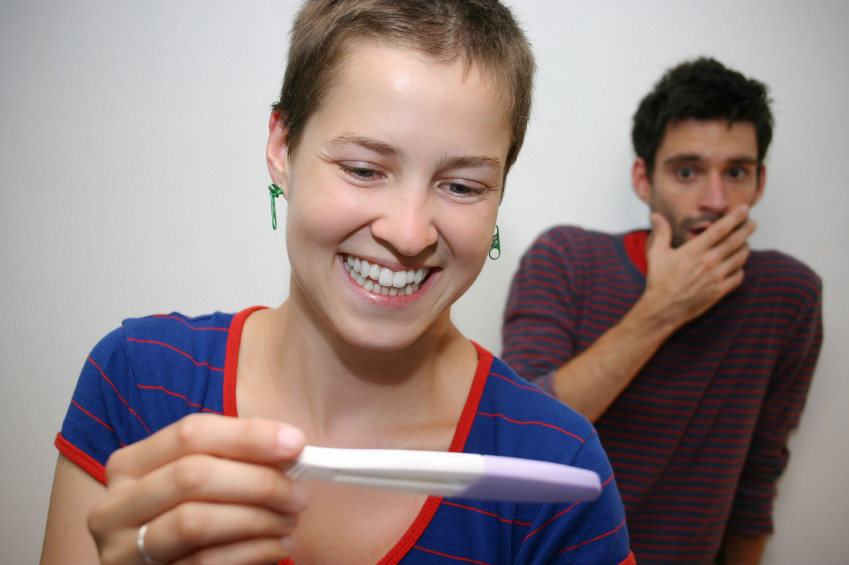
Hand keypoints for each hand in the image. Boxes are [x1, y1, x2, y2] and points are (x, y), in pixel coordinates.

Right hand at [87, 414, 306, 564]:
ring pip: (196, 521)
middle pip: (193, 475)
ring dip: (257, 519)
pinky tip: (276, 546)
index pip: (191, 433)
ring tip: (289, 520)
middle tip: (298, 493)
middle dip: (258, 481)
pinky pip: (204, 563)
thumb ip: (233, 460)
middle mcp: (115, 506)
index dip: (248, 436)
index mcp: (130, 465)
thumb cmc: (191, 522)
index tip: (295, 443)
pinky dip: (252, 552)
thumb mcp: (200, 484)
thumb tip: (290, 446)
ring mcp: (123, 552)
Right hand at [643, 205, 755, 325]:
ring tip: (744, 243)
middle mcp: (708, 262)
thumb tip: (656, 216)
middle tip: (752, 223)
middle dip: (746, 230)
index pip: (720, 229)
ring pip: (740, 257)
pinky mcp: (720, 290)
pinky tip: (737, 266)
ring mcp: (716, 277)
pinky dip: (740, 269)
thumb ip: (661, 233)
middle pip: (735, 241)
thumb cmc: (659, 281)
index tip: (743, 209)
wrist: (663, 308)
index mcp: (694, 250)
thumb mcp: (656, 254)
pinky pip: (739, 276)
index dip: (734, 217)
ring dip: (744, 248)